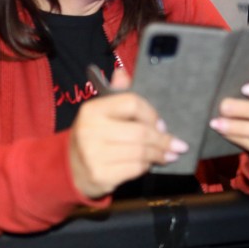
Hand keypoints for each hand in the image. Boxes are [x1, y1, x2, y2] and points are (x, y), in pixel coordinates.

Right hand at [68, 68, 187, 198]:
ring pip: (141, 152)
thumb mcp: (102, 113)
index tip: (161, 124)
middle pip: (141, 132)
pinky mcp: (99, 174)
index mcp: (92, 109)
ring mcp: (93, 154)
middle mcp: (90, 130)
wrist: (70, 169)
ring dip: (159, 154)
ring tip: (169, 154)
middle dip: (163, 140)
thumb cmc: (95, 136)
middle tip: (177, 145)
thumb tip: (121, 73)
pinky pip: (135, 168)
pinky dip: (146, 166)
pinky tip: (149, 164)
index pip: (132, 103)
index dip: (151, 114)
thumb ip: (116, 93)